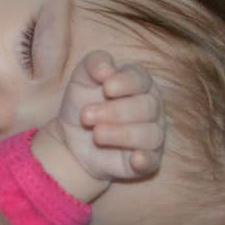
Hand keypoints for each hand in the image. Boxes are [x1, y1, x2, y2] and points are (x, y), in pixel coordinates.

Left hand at [55, 50, 165, 181]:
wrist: (71, 140)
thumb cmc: (83, 102)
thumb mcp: (82, 78)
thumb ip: (94, 64)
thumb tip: (108, 69)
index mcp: (139, 83)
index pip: (141, 79)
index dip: (126, 83)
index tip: (106, 88)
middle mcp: (151, 108)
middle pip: (146, 106)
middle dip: (115, 111)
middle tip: (86, 116)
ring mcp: (152, 135)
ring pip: (149, 134)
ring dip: (121, 134)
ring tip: (96, 134)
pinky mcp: (146, 160)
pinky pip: (152, 161)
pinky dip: (145, 160)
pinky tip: (134, 159)